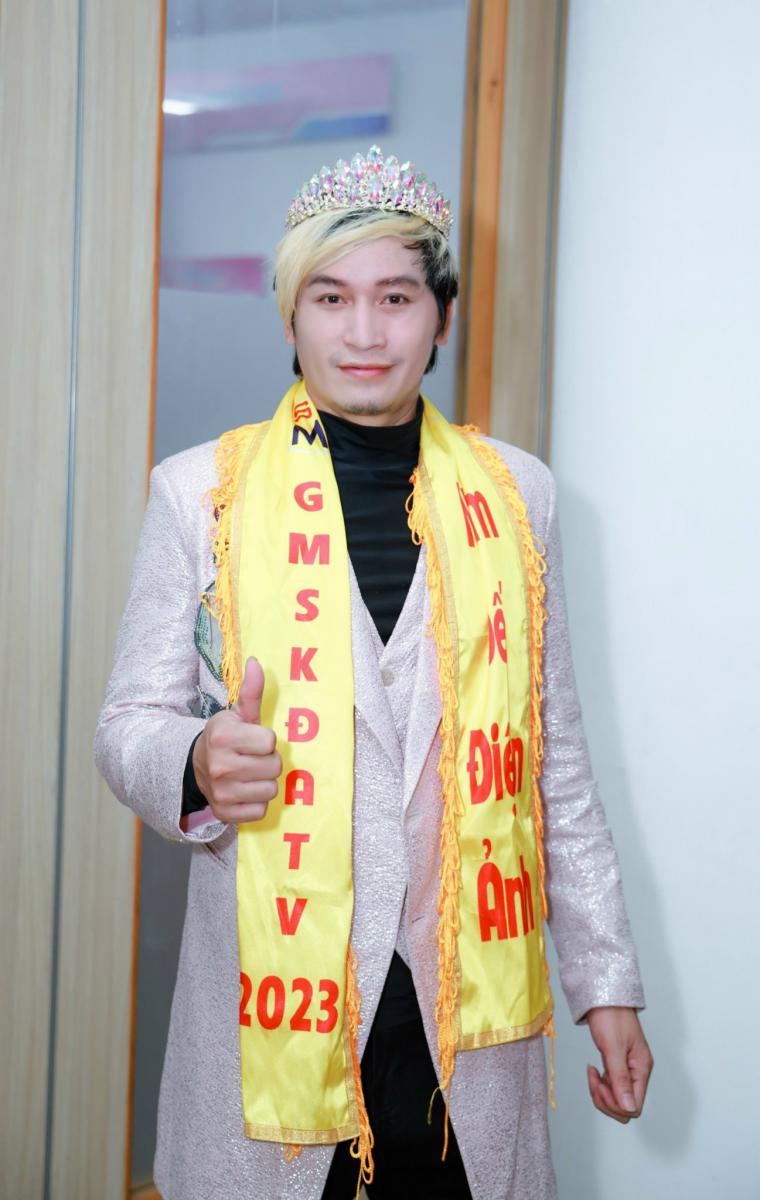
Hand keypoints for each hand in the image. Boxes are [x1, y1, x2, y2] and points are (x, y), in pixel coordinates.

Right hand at [192, 656, 281, 823]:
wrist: (197, 766)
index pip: (270, 742)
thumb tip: (256, 662)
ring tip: (249, 774)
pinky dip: (256, 803)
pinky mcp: (225, 813)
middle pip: (275, 767)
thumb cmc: (226, 738)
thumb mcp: (237, 714)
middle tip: (252, 758)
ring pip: (271, 790)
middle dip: (268, 761)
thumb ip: (251, 691)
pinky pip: (261, 811)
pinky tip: (244, 791)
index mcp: (223, 736)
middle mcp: (220, 766)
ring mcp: (221, 792)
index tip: (252, 740)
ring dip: (264, 782)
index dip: (265, 740)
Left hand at [585, 1006, 652, 1123]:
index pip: (634, 1105)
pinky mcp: (617, 1064)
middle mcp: (637, 1071)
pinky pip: (610, 1086)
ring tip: (592, 1073)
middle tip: (594, 1079)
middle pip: (625, 1106)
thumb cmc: (610, 1015)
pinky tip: (593, 1070)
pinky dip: (599, 1083)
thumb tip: (629, 1107)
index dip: (615, 1103)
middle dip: (606, 1100)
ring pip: (616, 1098)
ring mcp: (627, 1069)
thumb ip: (620, 1078)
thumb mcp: (613, 1047)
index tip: (601, 1085)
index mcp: (642, 1068)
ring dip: (601, 1092)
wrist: (603, 998)